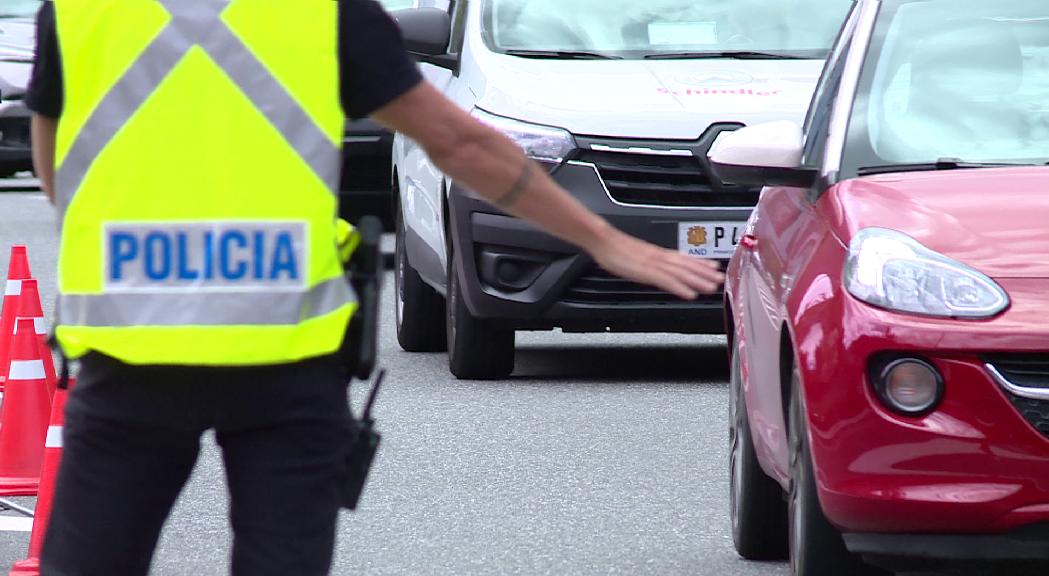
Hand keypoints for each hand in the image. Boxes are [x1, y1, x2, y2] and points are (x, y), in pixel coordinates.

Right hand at [588, 229, 725, 299]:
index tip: (713, 267)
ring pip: (681, 273)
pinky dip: (680, 287)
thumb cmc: (613, 248)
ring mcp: (653, 263)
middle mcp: (658, 256)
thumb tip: (653, 267)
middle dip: (705, 273)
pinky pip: (666, 280)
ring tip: (712, 287)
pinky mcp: (645, 271)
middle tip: (721, 279)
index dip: (700, 263)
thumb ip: (646, 261)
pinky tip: (689, 294)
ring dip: (698, 281)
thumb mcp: (633, 255)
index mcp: (656, 252)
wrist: (602, 240)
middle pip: (686, 265)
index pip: (683, 258)